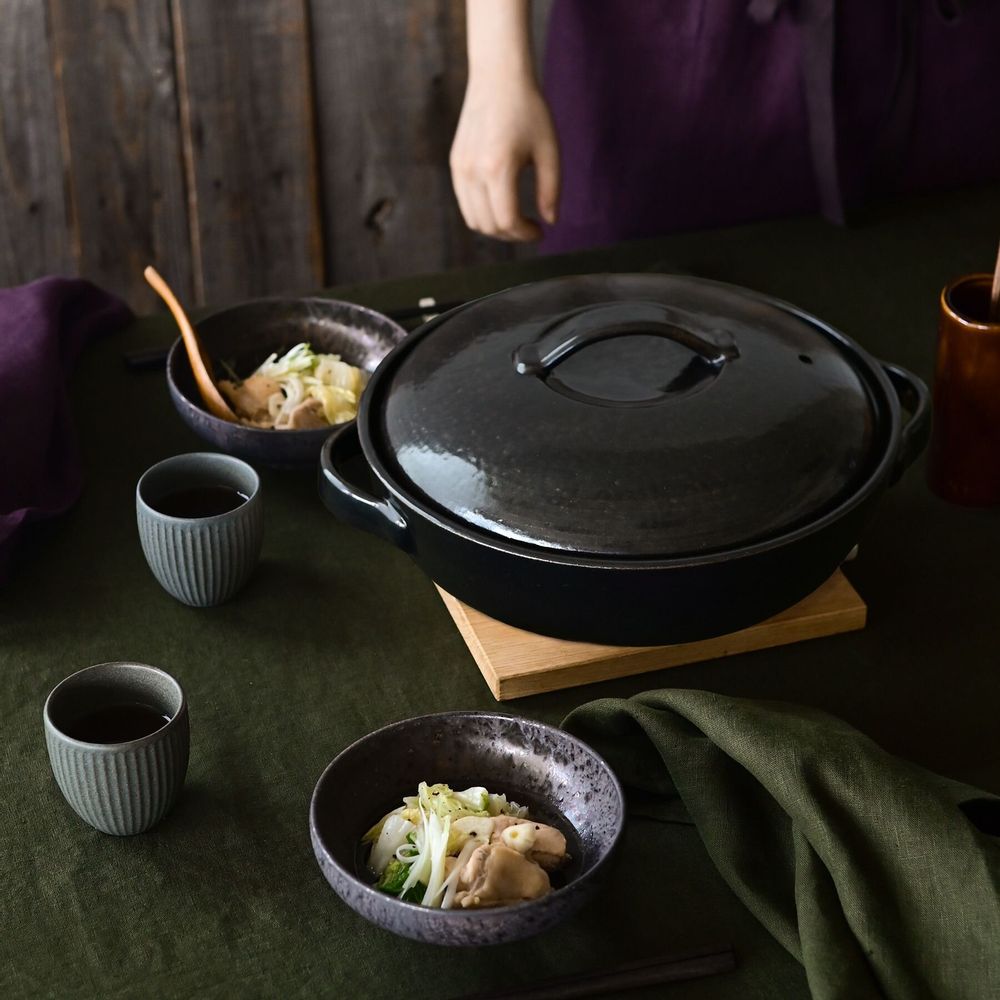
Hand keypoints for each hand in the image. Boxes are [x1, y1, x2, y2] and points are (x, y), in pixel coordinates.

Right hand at [450, 76, 559, 241]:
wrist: (498, 76)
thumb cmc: (529, 110)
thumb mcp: (549, 149)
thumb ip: (551, 190)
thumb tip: (550, 222)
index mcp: (498, 168)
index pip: (507, 220)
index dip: (525, 234)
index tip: (540, 231)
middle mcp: (473, 172)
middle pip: (489, 226)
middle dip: (512, 235)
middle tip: (530, 228)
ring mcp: (461, 169)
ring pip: (473, 220)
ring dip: (495, 228)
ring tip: (516, 220)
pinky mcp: (456, 164)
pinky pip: (466, 204)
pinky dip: (483, 213)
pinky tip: (501, 204)